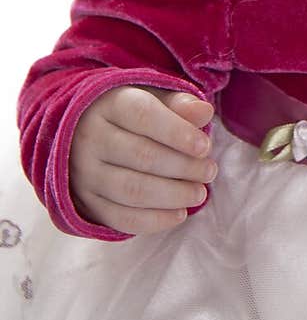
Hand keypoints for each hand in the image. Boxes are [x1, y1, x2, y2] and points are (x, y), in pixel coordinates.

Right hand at [69, 86, 216, 234]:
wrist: (87, 137)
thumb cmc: (132, 116)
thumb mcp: (154, 100)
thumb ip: (179, 104)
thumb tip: (204, 112)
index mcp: (108, 104)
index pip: (143, 115)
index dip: (178, 132)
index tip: (204, 147)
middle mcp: (89, 138)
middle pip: (142, 155)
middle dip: (184, 167)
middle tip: (210, 171)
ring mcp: (84, 173)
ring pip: (132, 189)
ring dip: (173, 195)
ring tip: (199, 193)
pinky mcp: (85, 202)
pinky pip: (121, 218)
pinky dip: (155, 220)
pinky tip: (179, 213)